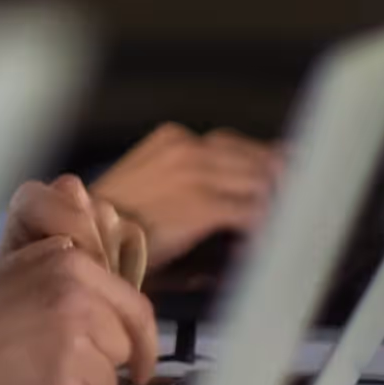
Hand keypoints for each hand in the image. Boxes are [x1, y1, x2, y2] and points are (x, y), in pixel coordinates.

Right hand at [0, 177, 157, 384]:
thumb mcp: (23, 271)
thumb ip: (73, 271)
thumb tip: (117, 290)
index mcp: (72, 266)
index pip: (137, 309)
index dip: (146, 344)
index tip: (144, 367)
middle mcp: (77, 302)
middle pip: (122, 350)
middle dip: (97, 363)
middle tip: (53, 362)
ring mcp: (69, 347)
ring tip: (38, 376)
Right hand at [90, 125, 281, 263]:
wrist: (80, 238)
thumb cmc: (108, 225)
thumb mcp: (148, 189)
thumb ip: (192, 185)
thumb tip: (240, 201)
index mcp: (172, 141)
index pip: (238, 145)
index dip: (268, 165)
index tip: (289, 177)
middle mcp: (186, 149)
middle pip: (258, 158)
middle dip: (284, 183)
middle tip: (302, 204)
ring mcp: (194, 173)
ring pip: (263, 182)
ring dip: (280, 205)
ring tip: (290, 225)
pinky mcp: (199, 204)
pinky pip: (253, 213)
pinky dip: (264, 229)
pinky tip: (265, 243)